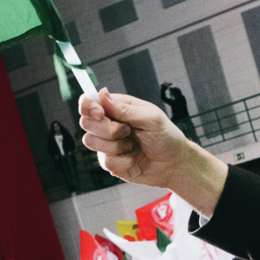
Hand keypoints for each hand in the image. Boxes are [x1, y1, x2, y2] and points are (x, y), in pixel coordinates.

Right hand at [78, 89, 227, 215]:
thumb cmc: (166, 136)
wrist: (173, 164)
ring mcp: (106, 143)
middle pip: (86, 122)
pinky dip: (123, 162)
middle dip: (108, 129)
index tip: (101, 113)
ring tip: (133, 146)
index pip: (89, 102)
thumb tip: (102, 95)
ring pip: (90, 142)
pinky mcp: (109, 162)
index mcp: (116, 107)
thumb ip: (125, 109)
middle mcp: (108, 124)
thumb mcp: (150, 118)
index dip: (88, 106)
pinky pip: (104, 162)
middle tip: (128, 131)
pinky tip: (133, 159)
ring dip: (116, 146)